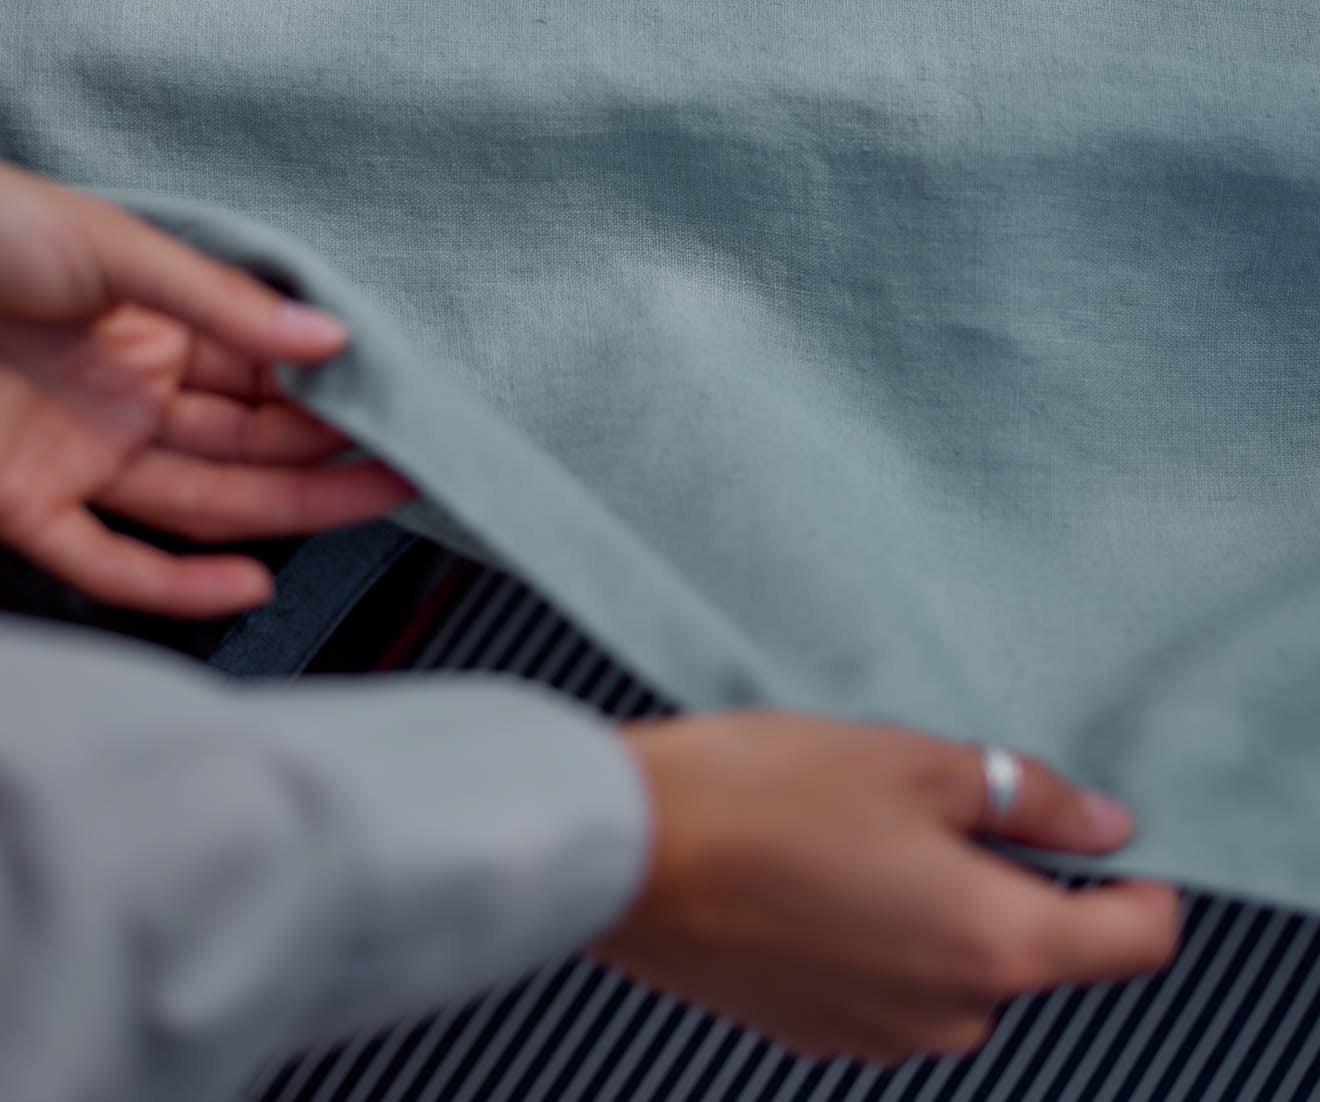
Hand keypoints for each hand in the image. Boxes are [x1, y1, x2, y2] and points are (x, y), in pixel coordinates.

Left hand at [0, 162, 413, 616]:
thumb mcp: (117, 248)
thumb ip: (225, 304)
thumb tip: (334, 338)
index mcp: (154, 323)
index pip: (266, 368)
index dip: (333, 386)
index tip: (405, 399)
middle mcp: (128, 393)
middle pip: (250, 439)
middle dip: (333, 453)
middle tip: (416, 461)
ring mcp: (81, 452)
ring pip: (203, 498)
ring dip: (287, 511)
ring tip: (378, 506)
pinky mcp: (22, 507)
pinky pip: (109, 561)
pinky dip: (174, 586)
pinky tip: (248, 586)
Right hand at [595, 712, 1182, 1066]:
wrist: (628, 851)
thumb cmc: (763, 795)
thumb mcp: (915, 763)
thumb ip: (1028, 801)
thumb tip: (1104, 827)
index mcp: (996, 946)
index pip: (1136, 943)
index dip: (1142, 885)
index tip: (1112, 842)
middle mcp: (951, 1015)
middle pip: (1035, 948)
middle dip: (1008, 876)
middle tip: (935, 797)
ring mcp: (880, 1036)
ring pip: (957, 965)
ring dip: (937, 902)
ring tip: (856, 825)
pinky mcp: (817, 1033)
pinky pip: (890, 983)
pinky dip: (878, 930)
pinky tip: (814, 866)